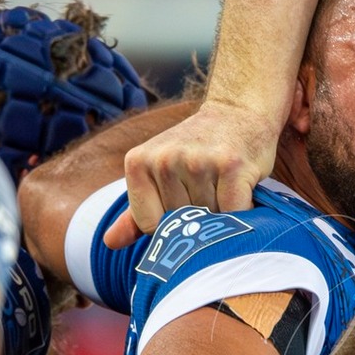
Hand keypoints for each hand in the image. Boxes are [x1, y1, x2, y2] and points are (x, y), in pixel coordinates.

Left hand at [103, 103, 278, 248]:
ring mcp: (198, 162)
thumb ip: (136, 212)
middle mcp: (164, 160)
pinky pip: (235, 213)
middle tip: (210, 188)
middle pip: (182, 224)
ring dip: (223, 213)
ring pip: (210, 221)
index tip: (185, 199)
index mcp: (138, 162)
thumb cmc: (198, 150)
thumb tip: (110, 242)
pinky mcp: (231, 166)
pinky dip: (244, 211)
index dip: (172, 224)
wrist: (239, 111)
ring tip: (225, 186)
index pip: (150, 226)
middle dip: (200, 217)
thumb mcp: (159, 173)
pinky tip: (243, 192)